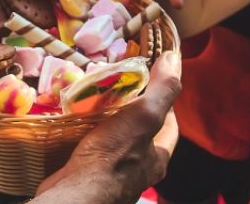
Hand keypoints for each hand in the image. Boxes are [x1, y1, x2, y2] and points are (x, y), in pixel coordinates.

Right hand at [33, 51, 181, 202]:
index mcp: (157, 159)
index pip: (170, 127)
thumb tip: (174, 58)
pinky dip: (86, 133)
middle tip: (119, 89)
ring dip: (107, 122)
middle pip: (141, 134)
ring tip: (95, 100)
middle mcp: (138, 170)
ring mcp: (112, 175)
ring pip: (115, 142)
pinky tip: (75, 122)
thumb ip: (161, 90)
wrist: (76, 194)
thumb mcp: (144, 116)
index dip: (166, 104)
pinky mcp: (88, 175)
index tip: (153, 83)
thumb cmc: (113, 158)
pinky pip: (92, 149)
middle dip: (132, 112)